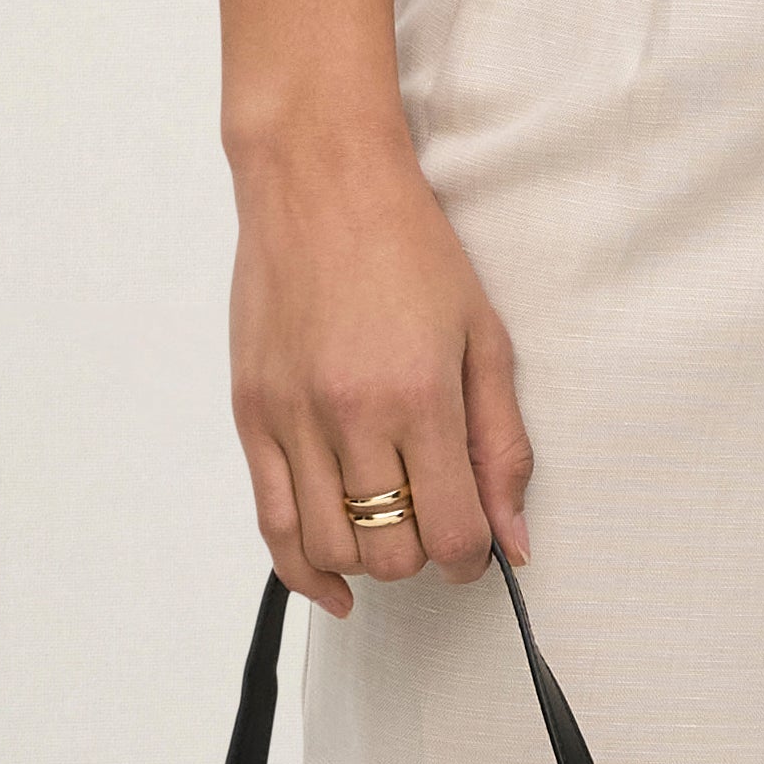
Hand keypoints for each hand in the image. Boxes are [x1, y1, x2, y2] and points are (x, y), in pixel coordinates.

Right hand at [228, 126, 534, 612]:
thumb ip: (502, 443)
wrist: (320, 179)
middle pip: (390, 553)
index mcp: (418, 394)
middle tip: (438, 521)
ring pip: (329, 550)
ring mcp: (290, 419)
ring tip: (392, 526)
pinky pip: (272, 527)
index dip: (474, 557)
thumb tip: (514, 538)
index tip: (479, 541)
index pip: (450, 533)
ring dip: (369, 561)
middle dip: (424, 555)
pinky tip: (336, 583)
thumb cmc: (410, 246)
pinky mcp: (249, 415)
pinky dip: (304, 571)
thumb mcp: (482, 334)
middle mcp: (349, 415)